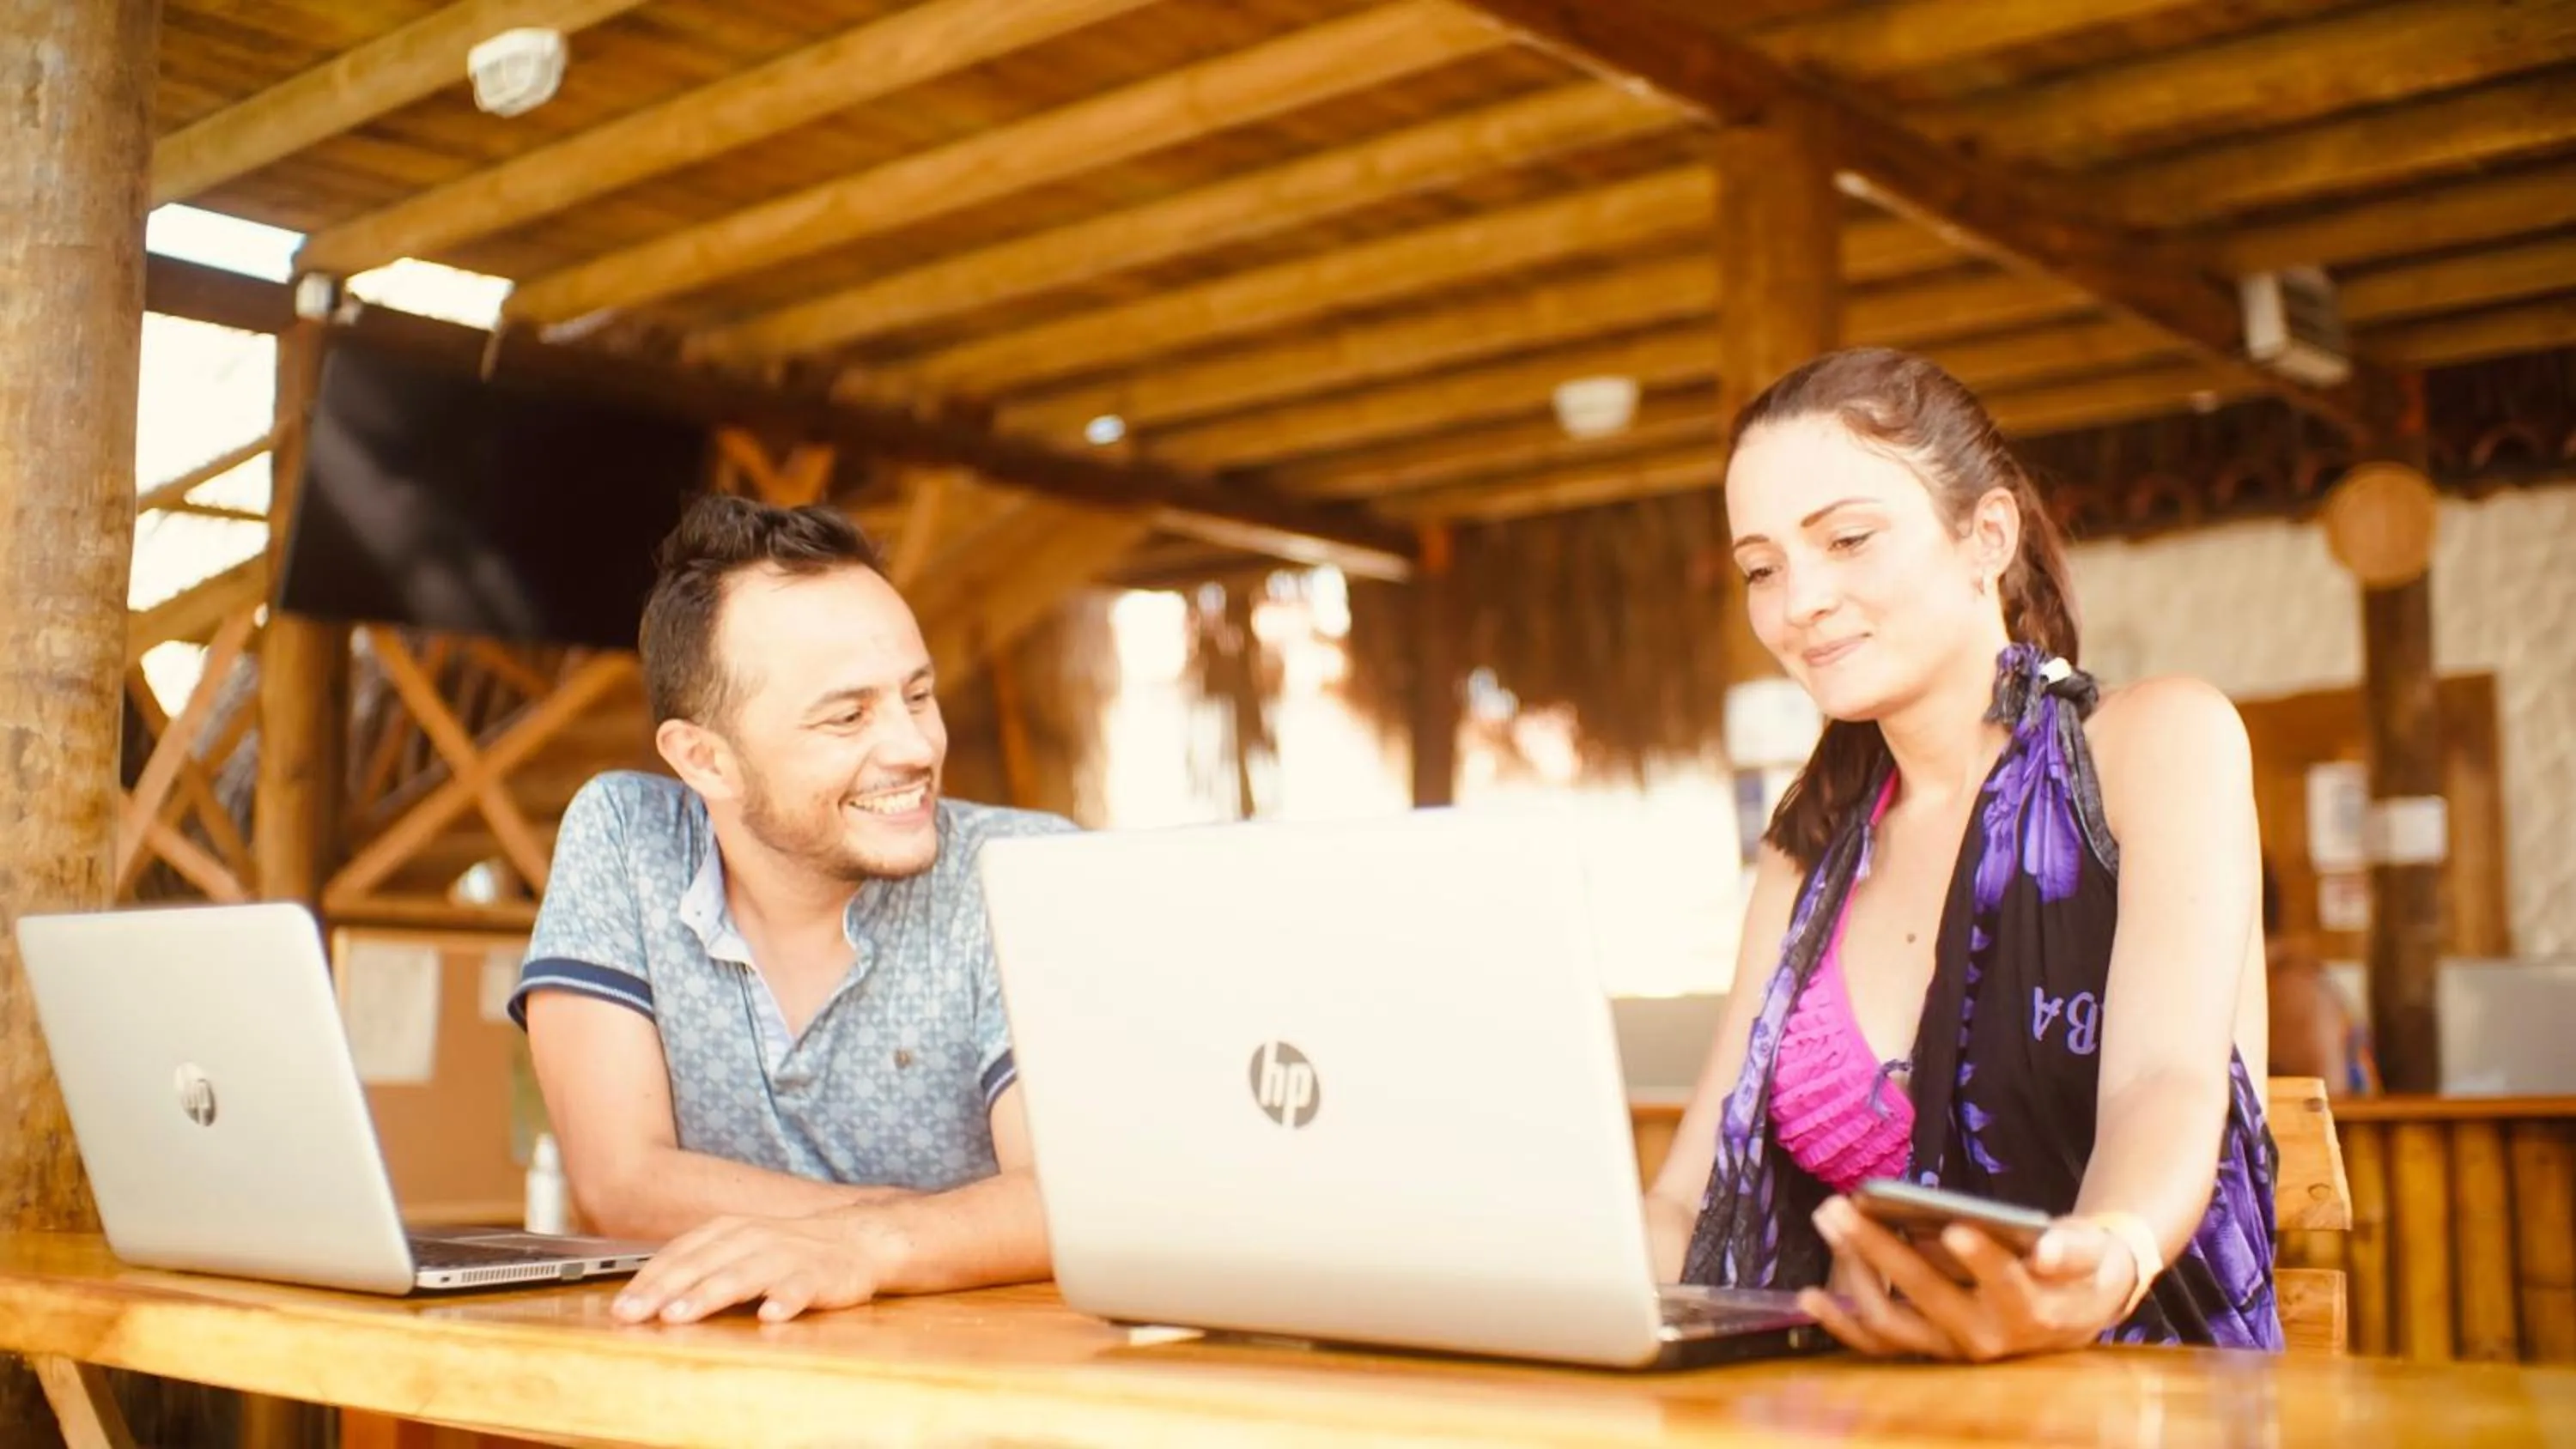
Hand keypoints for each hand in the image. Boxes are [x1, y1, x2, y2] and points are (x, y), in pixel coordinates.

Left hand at [612, 1211, 898, 1324]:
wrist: (856, 1239)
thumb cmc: (787, 1249)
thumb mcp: (738, 1246)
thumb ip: (698, 1264)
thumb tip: (645, 1295)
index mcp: (728, 1231)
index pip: (679, 1255)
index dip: (648, 1281)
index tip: (620, 1308)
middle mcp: (752, 1239)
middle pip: (701, 1265)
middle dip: (665, 1290)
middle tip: (635, 1314)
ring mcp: (786, 1256)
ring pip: (742, 1275)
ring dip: (709, 1294)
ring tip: (681, 1315)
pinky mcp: (819, 1275)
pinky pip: (799, 1288)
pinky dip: (784, 1300)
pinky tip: (770, 1316)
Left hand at [1792, 1197, 2135, 1361]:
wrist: (2072, 1310)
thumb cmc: (2076, 1268)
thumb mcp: (2089, 1252)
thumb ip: (2071, 1249)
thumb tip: (2046, 1249)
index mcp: (2031, 1311)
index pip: (2005, 1285)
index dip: (1980, 1258)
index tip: (1954, 1226)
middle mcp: (1985, 1339)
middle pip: (1926, 1294)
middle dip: (1879, 1247)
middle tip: (1842, 1206)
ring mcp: (1950, 1348)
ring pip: (1891, 1319)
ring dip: (1852, 1272)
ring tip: (1829, 1220)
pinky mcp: (1926, 1347)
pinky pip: (1877, 1343)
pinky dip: (1841, 1324)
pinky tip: (1808, 1296)